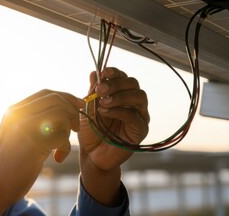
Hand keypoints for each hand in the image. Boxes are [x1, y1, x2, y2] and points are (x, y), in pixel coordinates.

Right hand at [0, 89, 82, 214]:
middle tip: (76, 127)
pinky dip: (65, 147)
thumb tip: (62, 108)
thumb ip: (32, 120)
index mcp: (13, 110)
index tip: (78, 107)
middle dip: (73, 110)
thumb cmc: (10, 163)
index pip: (46, 93)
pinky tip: (58, 158)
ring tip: (63, 145)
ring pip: (61, 113)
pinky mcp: (33, 143)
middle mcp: (17, 114)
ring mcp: (24, 127)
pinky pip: (61, 135)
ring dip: (69, 128)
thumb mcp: (17, 134)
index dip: (66, 97)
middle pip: (56, 99)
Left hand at [78, 67, 148, 204]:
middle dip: (116, 84)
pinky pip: (135, 117)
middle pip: (133, 84)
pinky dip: (119, 111)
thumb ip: (92, 92)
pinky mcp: (140, 131)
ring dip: (120, 96)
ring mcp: (139, 117)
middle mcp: (133, 104)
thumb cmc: (91, 131)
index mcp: (121, 95)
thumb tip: (94, 73)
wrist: (92, 155)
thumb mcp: (88, 109)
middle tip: (100, 90)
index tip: (103, 73)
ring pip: (139, 97)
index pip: (123, 77)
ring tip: (103, 102)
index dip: (115, 72)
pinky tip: (105, 112)